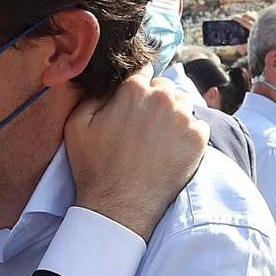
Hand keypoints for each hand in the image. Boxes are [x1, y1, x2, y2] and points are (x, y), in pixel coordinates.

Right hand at [66, 66, 208, 240]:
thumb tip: (107, 83)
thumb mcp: (76, 124)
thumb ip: (93, 95)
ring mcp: (184, 118)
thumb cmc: (95, 166)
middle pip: (164, 86)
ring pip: (183, 104)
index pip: (142, 69)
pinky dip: (187, 134)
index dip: (136, 84)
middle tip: (143, 124)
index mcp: (133, 90)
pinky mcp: (199, 139)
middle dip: (155, 99)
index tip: (133, 100)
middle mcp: (162, 97)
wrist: (120, 205)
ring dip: (173, 115)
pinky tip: (170, 150)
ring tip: (157, 138)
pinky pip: (198, 125)